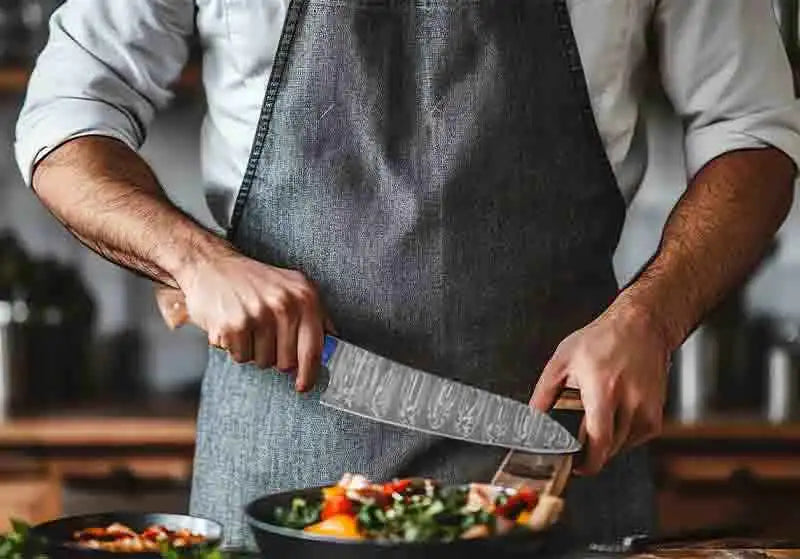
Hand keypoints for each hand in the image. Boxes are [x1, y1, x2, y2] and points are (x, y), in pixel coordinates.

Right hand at [172, 245, 332, 391]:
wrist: (211, 265)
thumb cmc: (254, 280)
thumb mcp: (293, 287)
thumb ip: (316, 315)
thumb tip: (332, 344)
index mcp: (304, 296)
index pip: (313, 348)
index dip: (310, 373)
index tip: (305, 385)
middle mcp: (284, 305)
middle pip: (287, 362)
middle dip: (276, 357)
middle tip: (264, 335)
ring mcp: (258, 315)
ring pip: (263, 362)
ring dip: (254, 351)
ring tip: (248, 326)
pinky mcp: (233, 326)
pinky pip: (241, 357)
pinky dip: (236, 348)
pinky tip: (233, 326)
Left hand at [530, 300, 670, 474]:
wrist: (641, 326)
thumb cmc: (602, 339)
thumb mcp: (563, 360)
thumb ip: (544, 392)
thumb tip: (531, 418)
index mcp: (603, 389)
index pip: (598, 439)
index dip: (588, 462)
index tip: (576, 467)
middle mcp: (629, 401)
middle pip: (609, 447)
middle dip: (591, 452)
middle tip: (576, 448)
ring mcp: (646, 408)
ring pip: (623, 446)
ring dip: (606, 444)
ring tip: (594, 422)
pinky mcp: (656, 413)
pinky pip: (635, 439)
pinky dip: (621, 436)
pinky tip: (612, 418)